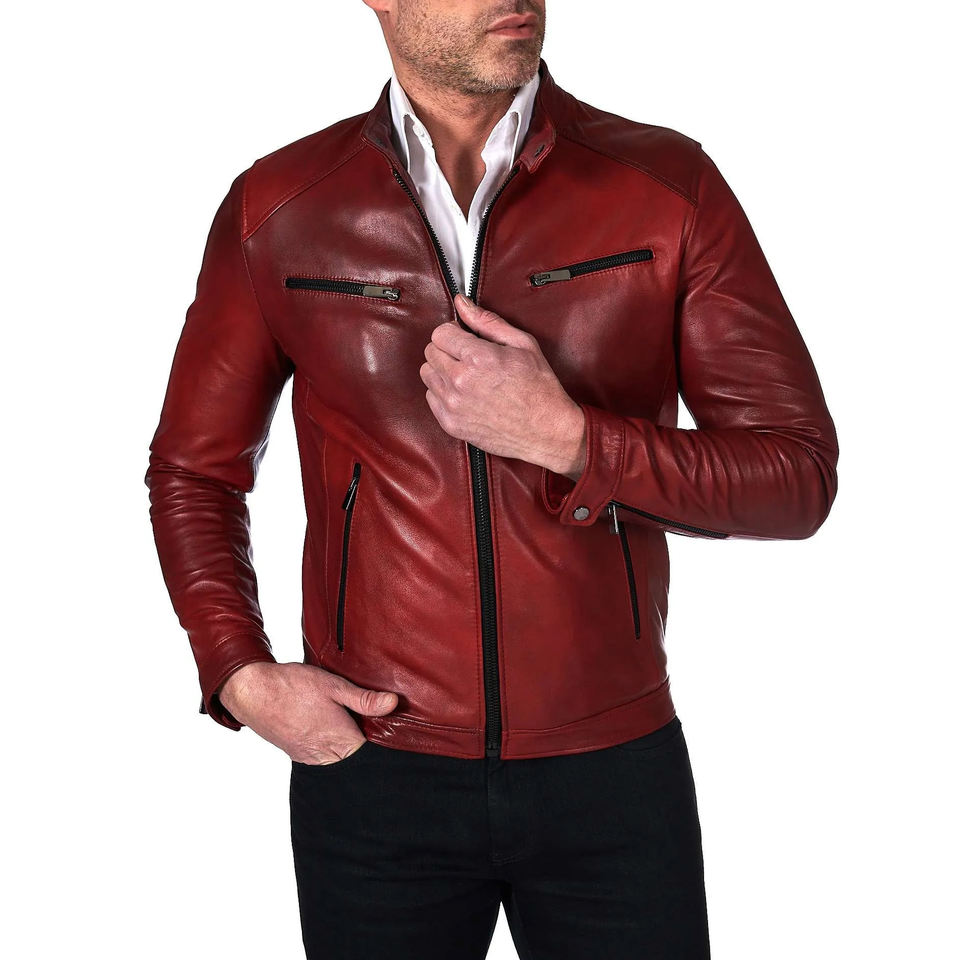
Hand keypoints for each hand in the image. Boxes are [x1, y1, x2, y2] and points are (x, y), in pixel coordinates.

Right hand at [218, 662, 398, 764]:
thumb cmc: (293, 686)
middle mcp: (326, 756)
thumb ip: (364, 699)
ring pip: (339, 762)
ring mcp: (310, 759)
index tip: (390, 734)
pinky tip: (330, 731)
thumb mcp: (333, 685)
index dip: (382, 746)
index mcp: (340, 740)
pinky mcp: (298, 756)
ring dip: (347, 749)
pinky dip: (330, 749)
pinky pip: (322, 760)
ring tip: (350, 727)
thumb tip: (393, 703)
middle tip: (370, 727)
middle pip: (355, 761)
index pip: (370, 756)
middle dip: (366, 748)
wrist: (253, 693)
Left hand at [420, 294, 586, 477]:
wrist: (546, 430)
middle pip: (430, 352)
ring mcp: (453, 405)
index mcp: (478, 358)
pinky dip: (443, 393)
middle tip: (468, 358)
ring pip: (428, 375)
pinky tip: (465, 394)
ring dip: (442, 371)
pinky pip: (431, 398)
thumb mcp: (522, 344)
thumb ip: (487, 321)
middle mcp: (460, 382)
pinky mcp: (451, 424)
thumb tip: (462, 303)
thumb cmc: (539, 387)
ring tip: (467, 376)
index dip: (453, 333)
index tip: (464, 339)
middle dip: (447, 350)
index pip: (439, 333)